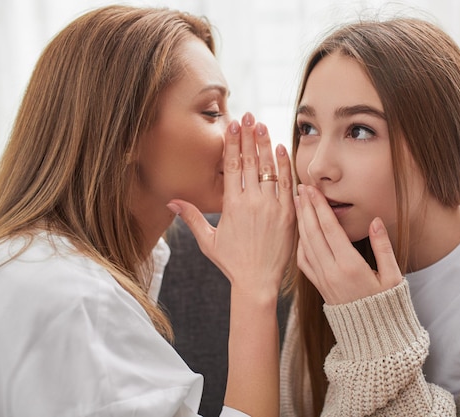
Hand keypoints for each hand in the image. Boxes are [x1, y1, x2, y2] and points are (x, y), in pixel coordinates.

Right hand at [167, 112, 294, 297]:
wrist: (258, 282)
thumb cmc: (232, 262)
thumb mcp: (208, 241)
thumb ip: (191, 218)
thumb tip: (170, 202)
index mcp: (231, 206)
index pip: (232, 166)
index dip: (233, 143)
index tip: (233, 125)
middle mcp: (252, 202)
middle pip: (251, 161)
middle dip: (249, 136)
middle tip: (249, 116)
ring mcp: (272, 207)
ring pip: (269, 169)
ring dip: (266, 145)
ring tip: (263, 125)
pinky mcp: (288, 214)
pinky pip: (287, 185)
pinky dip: (284, 166)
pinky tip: (281, 149)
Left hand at [294, 184, 402, 304]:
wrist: (373, 337)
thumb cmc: (387, 304)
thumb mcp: (392, 276)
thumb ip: (383, 247)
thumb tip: (375, 220)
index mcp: (350, 266)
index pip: (330, 229)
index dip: (320, 206)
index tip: (313, 189)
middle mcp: (331, 272)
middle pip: (313, 233)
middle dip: (306, 208)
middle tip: (302, 187)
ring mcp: (322, 280)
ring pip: (305, 245)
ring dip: (300, 222)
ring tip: (298, 203)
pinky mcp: (319, 286)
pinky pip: (303, 261)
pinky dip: (299, 243)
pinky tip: (301, 231)